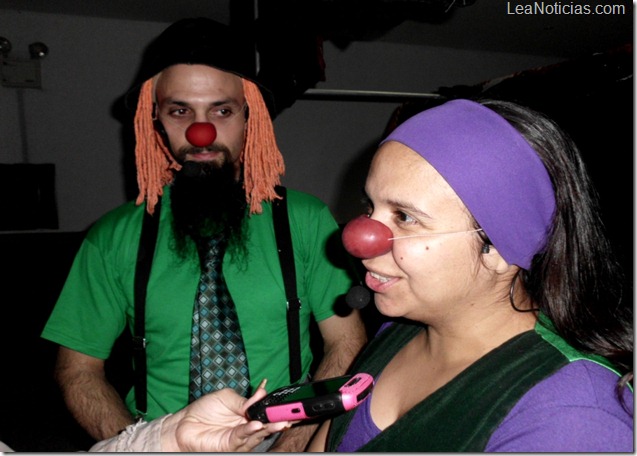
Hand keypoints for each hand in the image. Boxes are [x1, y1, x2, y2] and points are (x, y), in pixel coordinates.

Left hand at [161, 380, 290, 451]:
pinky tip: (256, 425)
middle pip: (266, 424)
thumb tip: (262, 394)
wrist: (184, 423)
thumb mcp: (226, 397)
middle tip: (289, 416)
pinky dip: (251, 431)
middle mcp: (246, 427)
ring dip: (269, 428)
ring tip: (279, 421)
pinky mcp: (230, 445)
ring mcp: (239, 437)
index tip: (286, 405)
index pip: (265, 412)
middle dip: (278, 421)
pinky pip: (243, 438)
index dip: (276, 409)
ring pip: (258, 434)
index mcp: (247, 413)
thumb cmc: (204, 409)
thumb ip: (244, 400)